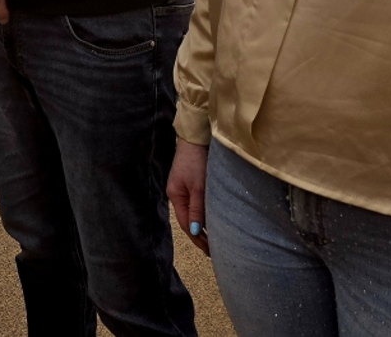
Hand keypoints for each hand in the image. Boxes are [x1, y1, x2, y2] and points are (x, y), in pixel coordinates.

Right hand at [167, 139, 209, 255]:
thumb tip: (194, 231)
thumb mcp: (198, 187)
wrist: (196, 139)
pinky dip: (204, 214)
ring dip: (202, 225)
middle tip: (213, 250)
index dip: (196, 238)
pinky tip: (212, 220)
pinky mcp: (191, 183)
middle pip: (188, 219)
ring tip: (214, 239)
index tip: (209, 250)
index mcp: (175, 196)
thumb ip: (197, 209)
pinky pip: (196, 204)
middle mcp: (178, 194)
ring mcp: (184, 189)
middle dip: (199, 235)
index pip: (185, 223)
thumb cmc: (196, 161)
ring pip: (193, 212)